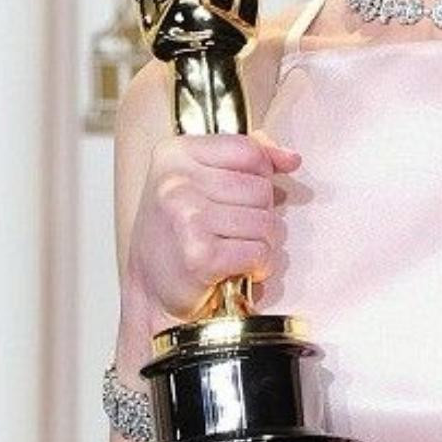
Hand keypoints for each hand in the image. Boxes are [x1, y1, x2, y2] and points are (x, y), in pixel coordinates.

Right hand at [125, 130, 300, 320]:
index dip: (261, 174)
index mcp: (175, 154)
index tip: (246, 195)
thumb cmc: (177, 236)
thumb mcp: (199, 182)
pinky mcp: (200, 255)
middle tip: (235, 232)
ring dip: (262, 244)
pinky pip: (259, 252)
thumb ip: (244, 159)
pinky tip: (239, 269)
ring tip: (236, 251)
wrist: (151, 291)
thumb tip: (290, 157)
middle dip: (261, 215)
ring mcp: (187, 217)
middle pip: (261, 188)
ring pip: (266, 222)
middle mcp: (176, 182)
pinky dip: (258, 265)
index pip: (248, 149)